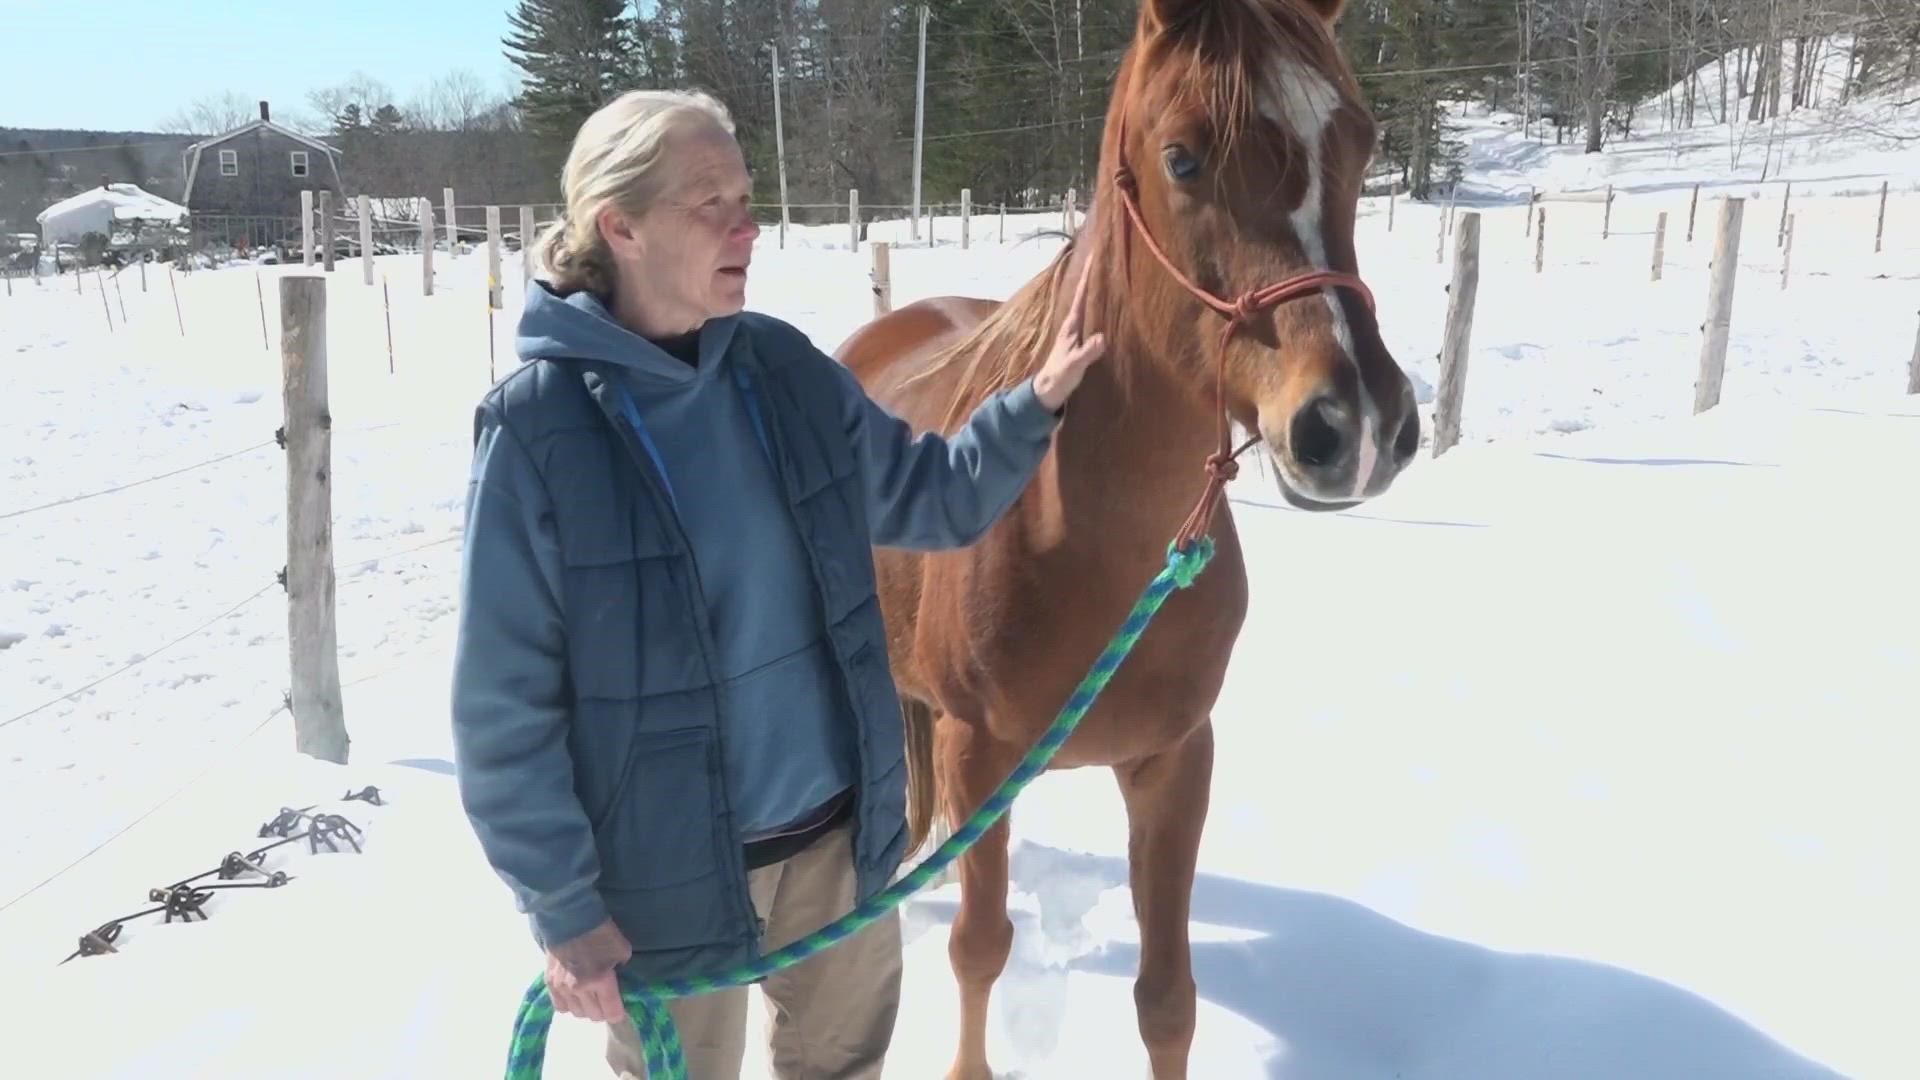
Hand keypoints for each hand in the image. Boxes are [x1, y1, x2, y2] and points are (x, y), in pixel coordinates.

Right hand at [544, 918, 633, 1024]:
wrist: (570, 917)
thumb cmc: (601, 932)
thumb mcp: (622, 950)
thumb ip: (621, 970)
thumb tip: (618, 983)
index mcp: (600, 980)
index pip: (612, 1013)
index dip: (618, 1014)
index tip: (621, 1010)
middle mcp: (580, 988)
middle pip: (594, 1016)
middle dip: (603, 1011)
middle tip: (607, 1000)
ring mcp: (562, 987)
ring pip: (577, 1013)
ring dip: (586, 1008)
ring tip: (591, 997)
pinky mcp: (550, 983)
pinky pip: (560, 1007)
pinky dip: (570, 1005)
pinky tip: (575, 996)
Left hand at [1031, 259, 1106, 411]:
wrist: (1047, 391)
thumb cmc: (1059, 377)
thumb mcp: (1075, 365)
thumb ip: (1087, 352)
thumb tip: (1102, 338)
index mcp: (1071, 326)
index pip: (1080, 295)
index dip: (1087, 276)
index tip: (1092, 256)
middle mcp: (1072, 325)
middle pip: (1083, 295)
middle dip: (1091, 277)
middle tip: (1100, 257)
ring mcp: (1074, 333)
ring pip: (1086, 305)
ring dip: (1093, 291)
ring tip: (1104, 275)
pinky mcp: (1078, 341)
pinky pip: (1089, 318)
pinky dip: (1096, 307)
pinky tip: (1103, 307)